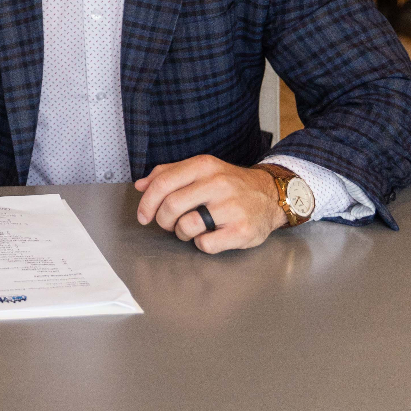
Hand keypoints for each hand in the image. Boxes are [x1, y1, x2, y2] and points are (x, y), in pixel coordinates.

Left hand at [133, 155, 284, 253]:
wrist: (270, 196)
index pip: (163, 183)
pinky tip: (210, 236)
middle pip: (171, 206)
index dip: (147, 202)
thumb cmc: (230, 185)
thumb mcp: (202, 170)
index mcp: (204, 166)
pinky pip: (205, 244)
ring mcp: (231, 207)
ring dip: (182, 233)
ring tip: (192, 229)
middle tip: (168, 224)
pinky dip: (201, 244)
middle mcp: (218, 184)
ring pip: (186, 226)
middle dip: (163, 220)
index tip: (143, 216)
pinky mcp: (242, 230)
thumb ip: (169, 174)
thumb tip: (140, 185)